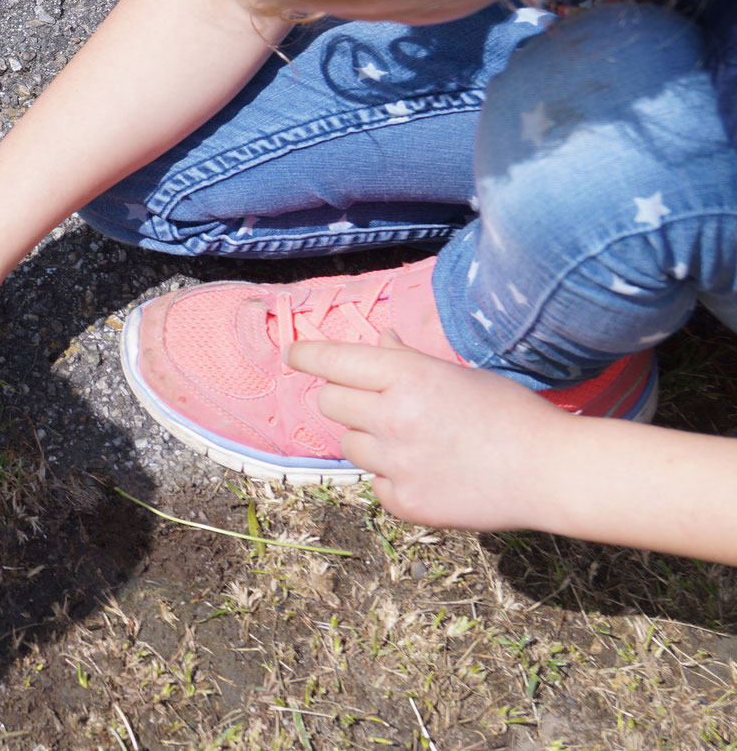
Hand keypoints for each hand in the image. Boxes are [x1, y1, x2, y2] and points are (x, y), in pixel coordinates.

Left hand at [287, 331, 568, 532]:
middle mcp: (392, 416)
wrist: (551, 472)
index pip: (330, 360)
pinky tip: (430, 472)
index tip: (294, 355)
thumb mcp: (458, 374)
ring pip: (349, 444)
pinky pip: (375, 483)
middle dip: (345, 398)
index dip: (306, 355)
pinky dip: (393, 478)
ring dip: (370, 439)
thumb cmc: (510, 413)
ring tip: (416, 441)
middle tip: (375, 403)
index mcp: (407, 376)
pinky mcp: (404, 502)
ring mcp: (395, 463)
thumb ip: (408, 361)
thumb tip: (378, 342)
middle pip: (329, 401)